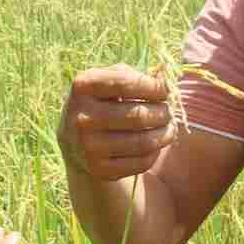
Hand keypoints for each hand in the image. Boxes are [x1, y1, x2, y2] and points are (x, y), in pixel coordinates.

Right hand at [58, 65, 176, 180]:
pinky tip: (156, 145)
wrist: (75, 141)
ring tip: (169, 128)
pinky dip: (155, 153)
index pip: (125, 84)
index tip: (164, 91)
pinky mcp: (98, 168)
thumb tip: (164, 81)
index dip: (152, 87)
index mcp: (83, 87)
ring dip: (165, 134)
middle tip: (168, 112)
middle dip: (162, 113)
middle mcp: (82, 117)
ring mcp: (88, 145)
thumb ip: (133, 76)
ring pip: (143, 142)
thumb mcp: (107, 81)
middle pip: (138, 116)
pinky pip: (140, 162)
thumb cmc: (102, 102)